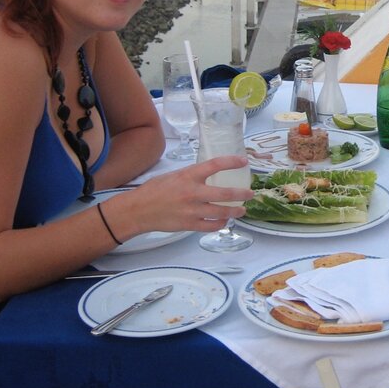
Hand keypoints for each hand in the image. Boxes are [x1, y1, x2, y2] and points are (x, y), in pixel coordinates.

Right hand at [119, 156, 252, 234]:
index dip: (231, 162)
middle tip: (250, 194)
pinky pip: (211, 226)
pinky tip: (224, 221)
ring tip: (242, 210)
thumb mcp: (174, 175)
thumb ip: (192, 175)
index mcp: (188, 176)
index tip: (244, 161)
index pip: (215, 165)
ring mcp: (192, 210)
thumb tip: (209, 174)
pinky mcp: (189, 225)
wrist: (139, 210)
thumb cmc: (154, 190)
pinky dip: (220, 223)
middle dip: (241, 194)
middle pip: (225, 193)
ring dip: (235, 211)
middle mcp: (192, 193)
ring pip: (222, 212)